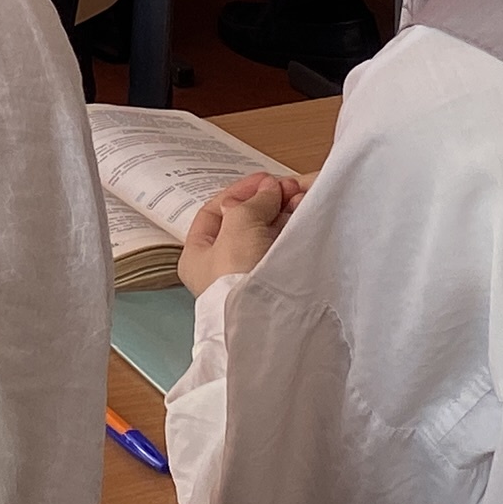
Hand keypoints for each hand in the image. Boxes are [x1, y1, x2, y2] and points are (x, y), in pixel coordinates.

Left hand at [179, 171, 306, 296]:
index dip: (239, 192)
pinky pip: (282, 248)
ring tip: (301, 197)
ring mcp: (249, 276)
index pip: (215, 212)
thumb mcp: (239, 226)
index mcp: (198, 255)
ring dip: (283, 212)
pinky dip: (292, 230)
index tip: (263, 180)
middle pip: (245, 222)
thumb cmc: (239, 278)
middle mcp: (221, 267)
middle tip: (288, 187)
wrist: (267, 323)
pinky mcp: (274, 283)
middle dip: (267, 201)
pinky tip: (304, 215)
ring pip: (267, 234)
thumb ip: (252, 202)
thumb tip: (267, 190)